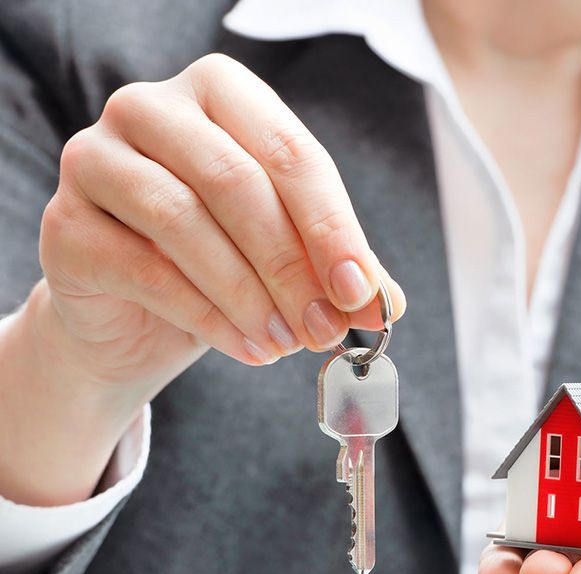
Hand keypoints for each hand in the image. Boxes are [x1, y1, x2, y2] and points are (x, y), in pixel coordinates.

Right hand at [0, 53, 404, 505]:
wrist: (135, 314)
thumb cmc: (221, 261)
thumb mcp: (288, 254)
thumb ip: (336, 269)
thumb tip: (387, 304)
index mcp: (220, 93)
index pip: (290, 153)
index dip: (330, 227)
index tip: (359, 290)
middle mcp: (151, 109)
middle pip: (235, 181)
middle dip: (291, 266)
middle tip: (326, 328)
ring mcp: (96, 161)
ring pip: (185, 221)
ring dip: (250, 294)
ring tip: (289, 343)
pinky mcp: (66, 227)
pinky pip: (146, 270)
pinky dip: (208, 318)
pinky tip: (249, 347)